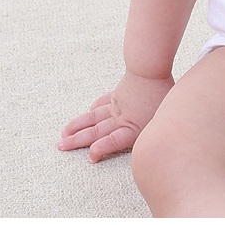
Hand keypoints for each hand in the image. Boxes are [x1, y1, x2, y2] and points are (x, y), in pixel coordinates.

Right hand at [58, 71, 173, 161]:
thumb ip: (155, 127)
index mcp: (132, 125)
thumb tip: (157, 136)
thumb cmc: (161, 90)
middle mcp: (121, 116)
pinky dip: (94, 109)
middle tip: (60, 146)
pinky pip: (103, 102)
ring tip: (64, 133)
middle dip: (77, 141)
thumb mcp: (164, 113)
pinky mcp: (118, 93)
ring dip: (78, 126)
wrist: (150, 67)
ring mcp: (117, 104)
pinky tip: (89, 112)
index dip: (101, 149)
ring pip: (93, 117)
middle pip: (96, 131)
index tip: (91, 157)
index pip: (113, 141)